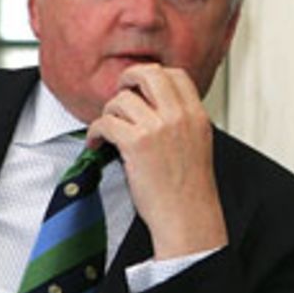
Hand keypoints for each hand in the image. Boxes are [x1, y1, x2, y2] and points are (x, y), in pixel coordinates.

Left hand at [87, 63, 227, 258]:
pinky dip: (96, 131)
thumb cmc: (190, 190)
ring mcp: (158, 128)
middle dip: (128, 79)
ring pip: (122, 99)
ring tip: (109, 129)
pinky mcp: (137, 144)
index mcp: (196, 116)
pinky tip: (98, 142)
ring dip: (109, 112)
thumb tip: (154, 105)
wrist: (188, 217)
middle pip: (149, 74)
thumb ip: (182, 121)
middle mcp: (179, 117)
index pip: (176, 75)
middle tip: (120, 93)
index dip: (154, 74)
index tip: (142, 86)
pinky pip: (106, 122)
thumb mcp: (197, 144)